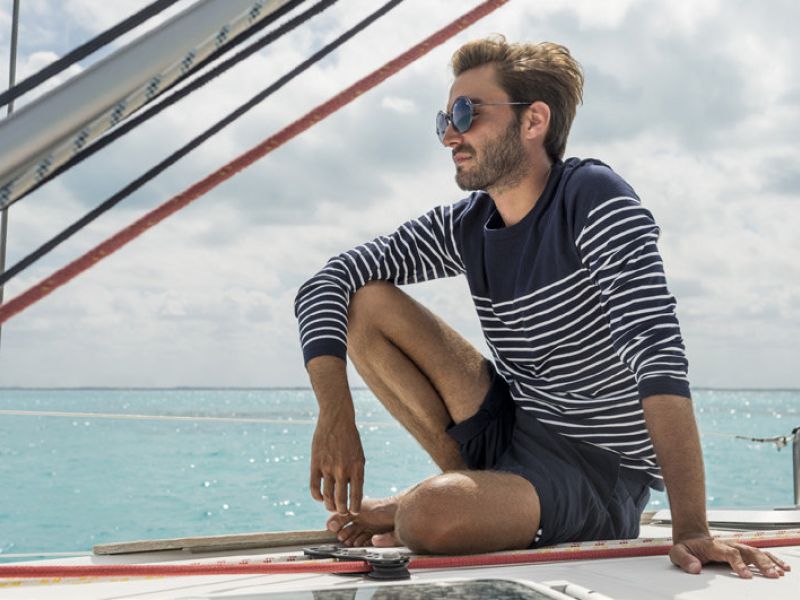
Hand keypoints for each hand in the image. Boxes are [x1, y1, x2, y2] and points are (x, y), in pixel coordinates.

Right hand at [309, 412, 364, 514]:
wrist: (337, 419)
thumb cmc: (350, 439)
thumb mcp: (359, 456)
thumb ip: (356, 474)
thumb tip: (353, 494)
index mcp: (357, 467)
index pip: (357, 495)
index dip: (355, 508)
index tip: (354, 512)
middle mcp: (343, 469)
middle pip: (341, 500)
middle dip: (342, 511)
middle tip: (342, 512)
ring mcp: (328, 467)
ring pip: (327, 496)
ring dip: (330, 505)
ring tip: (331, 507)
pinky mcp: (315, 464)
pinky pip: (315, 488)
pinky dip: (318, 497)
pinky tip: (321, 498)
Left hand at [670, 534, 791, 577]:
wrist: (692, 538)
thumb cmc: (686, 548)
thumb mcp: (677, 552)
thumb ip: (684, 559)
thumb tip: (695, 568)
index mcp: (715, 546)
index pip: (730, 552)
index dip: (739, 563)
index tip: (746, 575)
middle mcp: (730, 545)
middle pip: (748, 551)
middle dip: (761, 563)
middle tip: (771, 576)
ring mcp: (738, 547)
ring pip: (757, 552)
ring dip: (770, 562)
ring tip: (780, 573)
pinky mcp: (742, 552)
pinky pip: (760, 554)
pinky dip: (772, 560)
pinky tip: (783, 568)